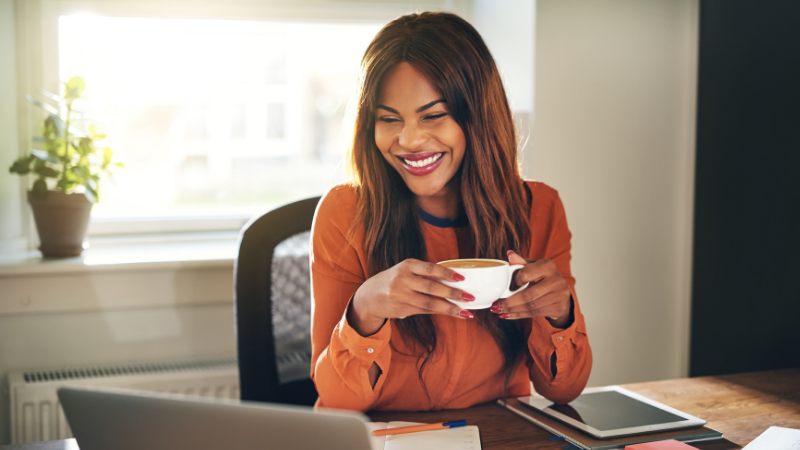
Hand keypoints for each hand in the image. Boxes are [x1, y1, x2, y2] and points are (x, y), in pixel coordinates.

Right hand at [348, 259, 475, 335]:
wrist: (368, 297)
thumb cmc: (394, 280)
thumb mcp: (406, 271)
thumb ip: (425, 274)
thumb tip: (454, 279)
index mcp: (407, 266)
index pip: (430, 268)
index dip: (446, 273)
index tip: (462, 278)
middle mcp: (403, 280)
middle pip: (432, 288)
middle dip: (453, 294)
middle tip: (469, 297)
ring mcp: (401, 296)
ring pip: (430, 303)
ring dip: (450, 308)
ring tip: (465, 312)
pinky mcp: (402, 310)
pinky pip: (425, 311)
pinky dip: (440, 312)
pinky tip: (453, 313)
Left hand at [491, 251, 572, 327]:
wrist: (560, 292)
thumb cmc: (542, 277)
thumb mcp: (532, 267)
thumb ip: (520, 263)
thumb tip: (510, 255)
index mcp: (548, 266)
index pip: (526, 274)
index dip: (515, 281)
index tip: (506, 286)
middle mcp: (557, 280)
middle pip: (528, 295)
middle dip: (509, 303)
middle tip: (495, 306)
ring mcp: (560, 295)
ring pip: (531, 307)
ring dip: (512, 311)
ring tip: (500, 311)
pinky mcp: (559, 308)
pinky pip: (535, 314)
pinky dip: (520, 315)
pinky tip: (509, 315)